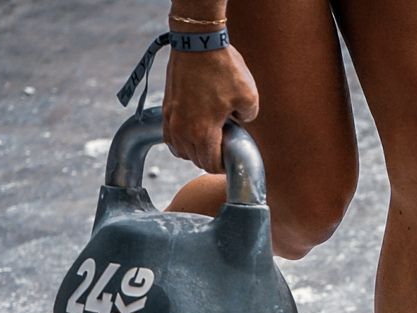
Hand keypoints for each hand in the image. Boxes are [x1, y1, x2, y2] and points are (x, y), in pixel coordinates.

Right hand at [162, 45, 258, 173]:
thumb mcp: (250, 96)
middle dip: (210, 158)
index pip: (210, 165)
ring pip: (180, 150)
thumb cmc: (224, 68)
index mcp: (204, 132)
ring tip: (209, 139)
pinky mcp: (166, 107)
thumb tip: (240, 122)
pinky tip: (192, 132)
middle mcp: (183, 130)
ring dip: (194, 151)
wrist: (197, 42)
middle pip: (195, 160)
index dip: (223, 167)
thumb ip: (249, 118)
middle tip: (224, 147)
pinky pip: (169, 136)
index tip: (231, 158)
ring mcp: (172, 118)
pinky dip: (180, 140)